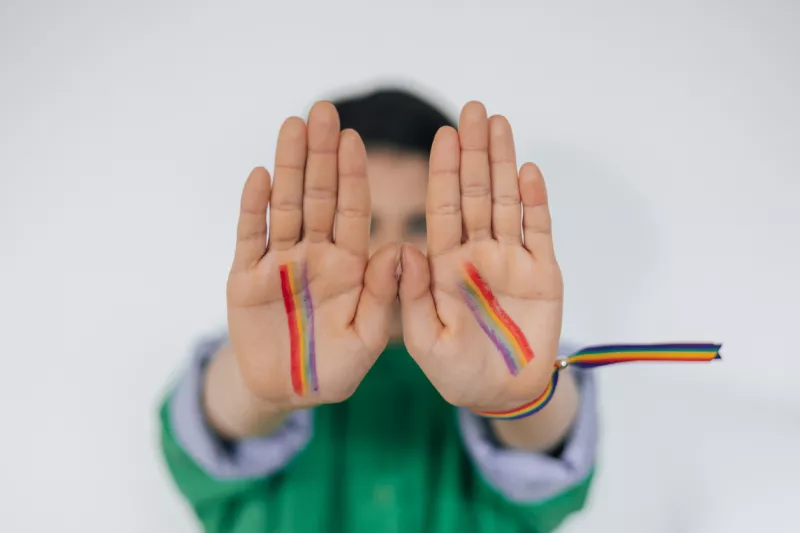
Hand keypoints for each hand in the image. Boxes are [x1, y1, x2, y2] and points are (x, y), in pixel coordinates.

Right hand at [226, 102, 399, 411]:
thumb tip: (401, 249)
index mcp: (349, 266)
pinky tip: (259, 175)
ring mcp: (279, 263)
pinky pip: (249, 236)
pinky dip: (252, 208)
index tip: (355, 139)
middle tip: (322, 111)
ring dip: (287, 167)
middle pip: (318, 196)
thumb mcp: (366, 338)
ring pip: (283, 206)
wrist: (286, 392)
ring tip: (292, 125)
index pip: (352, 211)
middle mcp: (315, 255)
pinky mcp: (246, 278)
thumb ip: (382, 295)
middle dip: (320, 155)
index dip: (352, 176)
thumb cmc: (334, 369)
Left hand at [398, 101, 563, 412]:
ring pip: (506, 202)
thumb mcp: (424, 339)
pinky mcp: (542, 274)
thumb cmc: (456, 372)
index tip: (443, 136)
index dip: (444, 172)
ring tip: (500, 124)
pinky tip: (528, 170)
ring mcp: (510, 260)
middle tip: (474, 110)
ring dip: (504, 163)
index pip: (443, 208)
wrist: (502, 394)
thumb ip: (410, 295)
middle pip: (476, 193)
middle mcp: (476, 253)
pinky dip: (535, 202)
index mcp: (444, 265)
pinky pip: (538, 231)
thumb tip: (400, 248)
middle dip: (475, 153)